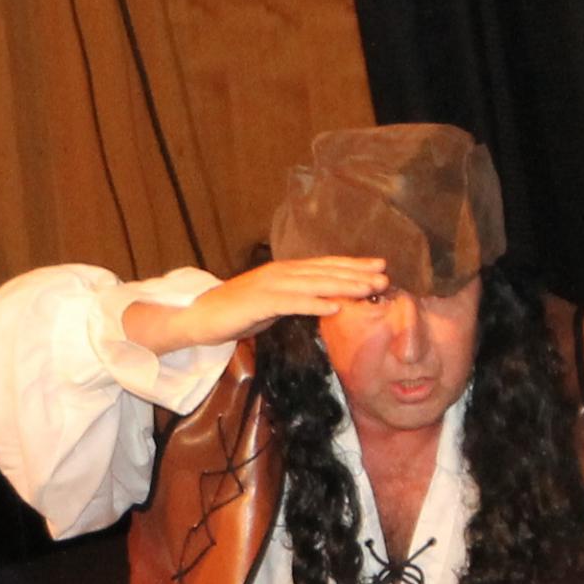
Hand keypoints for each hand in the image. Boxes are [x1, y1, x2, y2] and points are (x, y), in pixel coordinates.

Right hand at [122, 255, 389, 357]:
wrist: (198, 317)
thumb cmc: (235, 313)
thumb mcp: (272, 305)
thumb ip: (295, 300)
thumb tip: (320, 302)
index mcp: (285, 272)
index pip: (325, 266)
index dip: (353, 266)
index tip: (379, 267)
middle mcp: (281, 273)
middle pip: (325, 272)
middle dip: (357, 274)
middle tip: (384, 276)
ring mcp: (270, 285)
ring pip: (314, 284)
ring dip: (344, 285)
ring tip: (369, 289)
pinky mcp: (260, 302)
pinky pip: (292, 302)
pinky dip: (315, 303)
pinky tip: (335, 306)